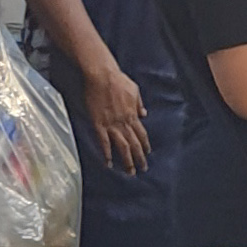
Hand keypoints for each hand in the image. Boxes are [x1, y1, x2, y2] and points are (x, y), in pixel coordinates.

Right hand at [79, 55, 148, 175]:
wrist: (102, 75)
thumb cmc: (118, 79)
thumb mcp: (134, 90)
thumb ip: (139, 104)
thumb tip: (144, 114)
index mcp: (133, 114)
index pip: (142, 134)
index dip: (145, 145)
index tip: (147, 154)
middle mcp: (124, 122)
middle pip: (134, 144)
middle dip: (139, 158)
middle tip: (141, 170)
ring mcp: (112, 124)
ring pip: (122, 146)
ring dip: (126, 160)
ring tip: (129, 172)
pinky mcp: (98, 123)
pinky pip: (103, 142)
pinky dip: (106, 153)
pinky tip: (108, 163)